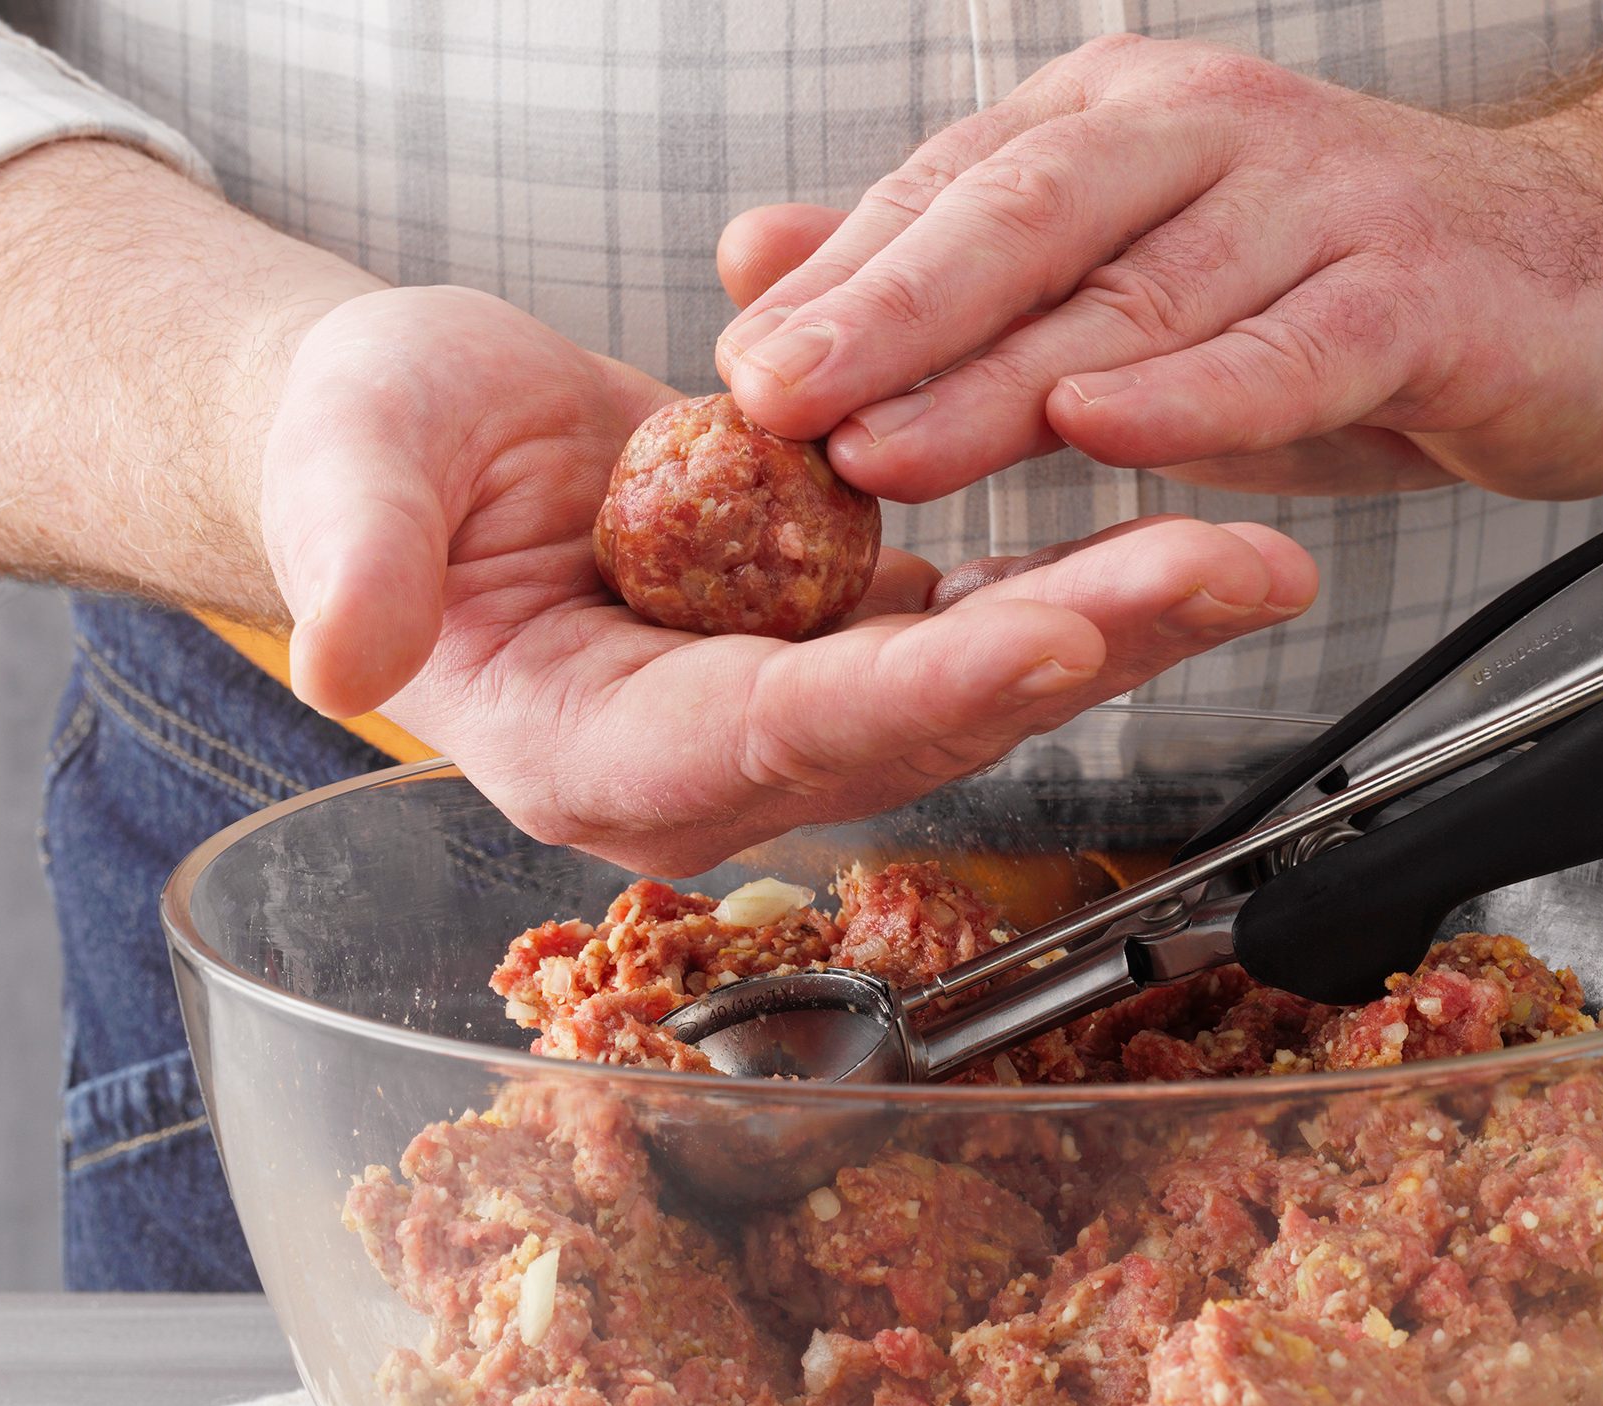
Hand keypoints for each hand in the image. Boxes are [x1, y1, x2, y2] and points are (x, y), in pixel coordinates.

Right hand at [264, 286, 1315, 873]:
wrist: (425, 447)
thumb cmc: (373, 449)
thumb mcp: (345, 472)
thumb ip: (351, 561)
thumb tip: (345, 652)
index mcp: (599, 751)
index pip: (779, 734)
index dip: (915, 688)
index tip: (1050, 632)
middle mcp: (718, 760)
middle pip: (922, 719)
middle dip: (1083, 649)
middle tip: (1233, 573)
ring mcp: (789, 708)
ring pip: (978, 680)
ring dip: (1121, 621)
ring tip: (1257, 559)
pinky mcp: (838, 643)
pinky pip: (978, 619)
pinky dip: (1082, 582)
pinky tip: (1187, 541)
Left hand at [711, 34, 1602, 501]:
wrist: (1595, 272)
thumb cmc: (1345, 288)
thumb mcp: (1131, 271)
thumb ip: (959, 270)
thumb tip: (762, 263)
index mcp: (1124, 125)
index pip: (954, 194)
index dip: (840, 285)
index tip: (734, 375)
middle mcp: (1210, 137)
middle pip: (1020, 217)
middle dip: (882, 313)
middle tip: (769, 399)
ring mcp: (1321, 207)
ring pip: (1137, 291)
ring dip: (999, 375)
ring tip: (885, 446)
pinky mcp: (1418, 295)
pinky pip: (1294, 351)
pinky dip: (1199, 396)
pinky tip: (1108, 428)